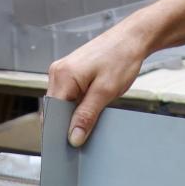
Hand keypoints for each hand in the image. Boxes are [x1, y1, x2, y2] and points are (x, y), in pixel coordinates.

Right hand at [46, 18, 153, 146]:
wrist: (133, 38)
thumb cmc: (121, 58)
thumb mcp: (105, 92)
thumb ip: (86, 115)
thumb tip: (73, 137)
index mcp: (62, 75)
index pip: (51, 114)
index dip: (59, 132)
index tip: (69, 147)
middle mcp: (57, 72)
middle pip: (54, 110)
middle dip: (66, 126)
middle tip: (82, 139)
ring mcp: (63, 71)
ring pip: (61, 105)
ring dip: (73, 116)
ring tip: (90, 121)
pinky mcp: (71, 73)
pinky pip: (68, 96)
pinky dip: (77, 107)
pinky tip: (90, 110)